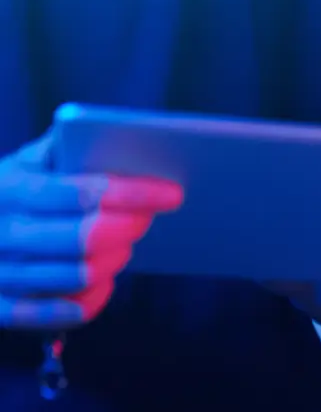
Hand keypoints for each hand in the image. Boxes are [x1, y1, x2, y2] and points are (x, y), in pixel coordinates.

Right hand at [0, 133, 183, 329]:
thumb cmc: (9, 189)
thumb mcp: (28, 160)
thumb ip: (67, 146)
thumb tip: (125, 138)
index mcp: (13, 188)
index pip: (84, 193)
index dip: (134, 193)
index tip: (172, 193)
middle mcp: (3, 232)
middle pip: (84, 238)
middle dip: (129, 227)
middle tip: (147, 219)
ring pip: (77, 276)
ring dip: (114, 260)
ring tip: (127, 245)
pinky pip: (54, 314)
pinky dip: (89, 300)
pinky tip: (105, 281)